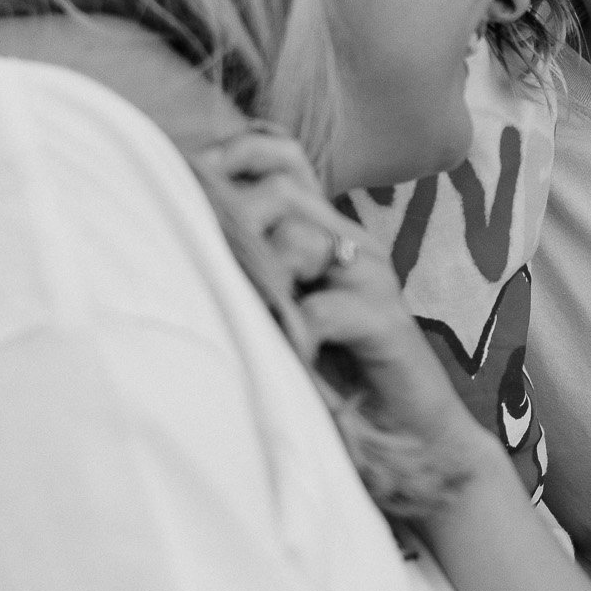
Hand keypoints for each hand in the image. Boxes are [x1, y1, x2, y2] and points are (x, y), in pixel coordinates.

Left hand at [189, 132, 488, 507]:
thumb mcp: (288, 312)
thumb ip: (254, 274)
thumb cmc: (340, 375)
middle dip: (229, 221)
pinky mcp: (385, 321)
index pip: (282, 155)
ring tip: (238, 314)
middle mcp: (350, 242)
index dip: (232, 156)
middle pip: (280, 190)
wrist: (417, 434)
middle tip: (200, 264)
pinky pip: (324, 308)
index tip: (186, 183)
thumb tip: (173, 247)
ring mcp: (370, 278)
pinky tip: (279, 356)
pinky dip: (292, 331)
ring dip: (255, 275)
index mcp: (326, 230)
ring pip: (297, 239)